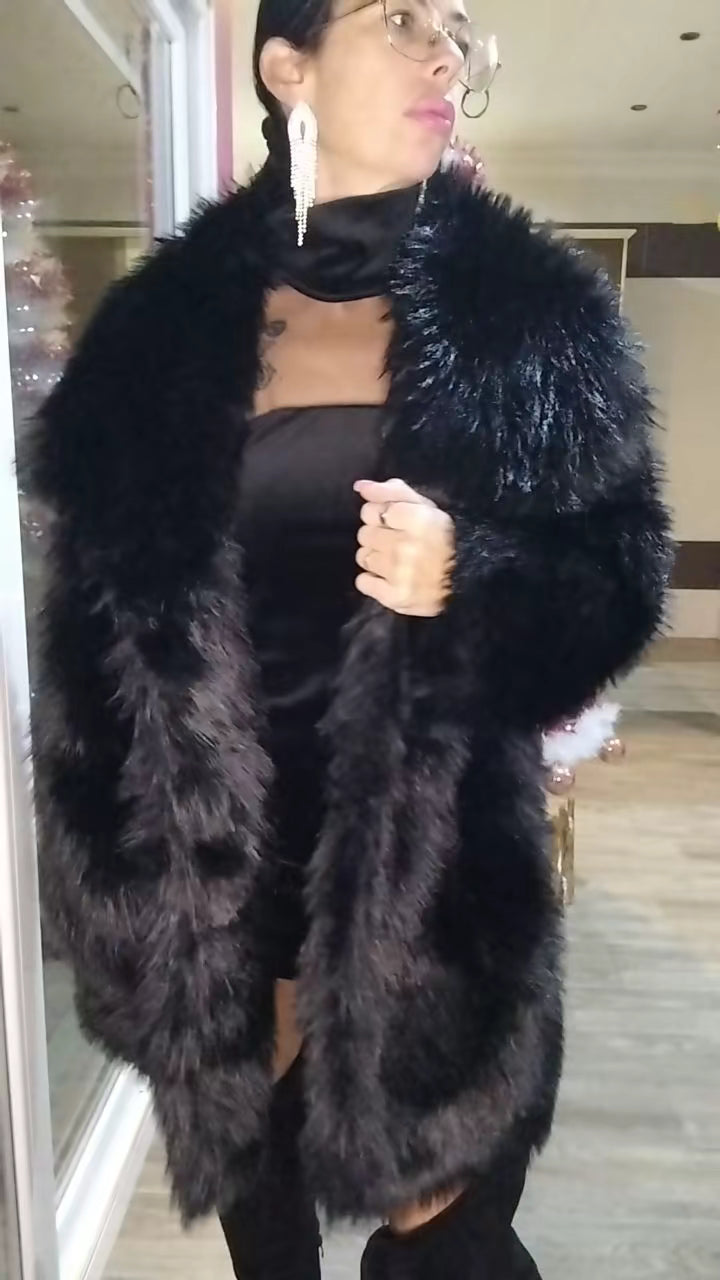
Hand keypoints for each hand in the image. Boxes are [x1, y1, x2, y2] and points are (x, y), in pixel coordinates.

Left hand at [353, 478, 454, 616]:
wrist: (466, 582)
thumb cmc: (444, 540)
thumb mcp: (427, 508)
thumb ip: (393, 492)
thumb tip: (360, 487)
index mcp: (419, 519)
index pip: (371, 510)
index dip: (380, 515)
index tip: (394, 523)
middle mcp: (407, 546)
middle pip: (365, 534)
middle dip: (378, 536)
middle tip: (397, 543)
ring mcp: (399, 573)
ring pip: (363, 557)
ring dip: (376, 558)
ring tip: (395, 562)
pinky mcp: (394, 596)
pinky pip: (362, 582)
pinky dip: (372, 582)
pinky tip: (389, 579)